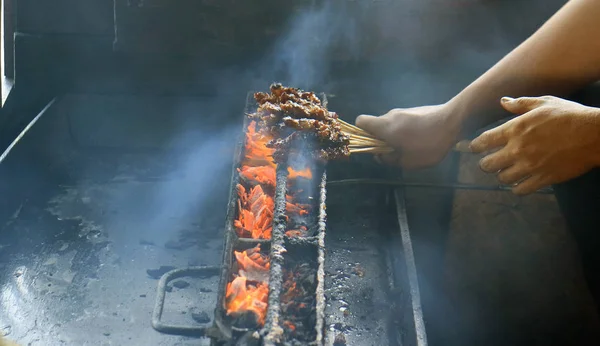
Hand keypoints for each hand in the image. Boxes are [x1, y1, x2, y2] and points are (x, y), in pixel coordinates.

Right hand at [355, 104, 461, 168]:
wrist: (455, 120)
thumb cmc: (429, 143)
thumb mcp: (408, 161)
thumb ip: (389, 160)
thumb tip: (379, 157)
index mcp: (384, 126)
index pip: (360, 122)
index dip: (361, 134)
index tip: (371, 146)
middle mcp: (391, 115)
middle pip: (377, 126)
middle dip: (382, 140)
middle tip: (395, 153)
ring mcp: (404, 111)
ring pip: (392, 125)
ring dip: (396, 137)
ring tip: (412, 148)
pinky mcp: (416, 111)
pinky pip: (404, 122)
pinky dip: (408, 132)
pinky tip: (423, 141)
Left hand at [470, 96, 599, 194]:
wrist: (594, 134)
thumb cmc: (570, 115)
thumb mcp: (544, 103)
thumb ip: (520, 104)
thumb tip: (503, 101)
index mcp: (515, 129)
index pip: (483, 141)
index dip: (474, 146)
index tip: (474, 148)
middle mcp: (517, 149)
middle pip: (487, 165)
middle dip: (486, 164)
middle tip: (491, 162)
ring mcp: (529, 166)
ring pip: (502, 179)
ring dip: (502, 176)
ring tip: (508, 171)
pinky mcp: (543, 178)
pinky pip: (520, 190)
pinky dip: (517, 188)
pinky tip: (520, 183)